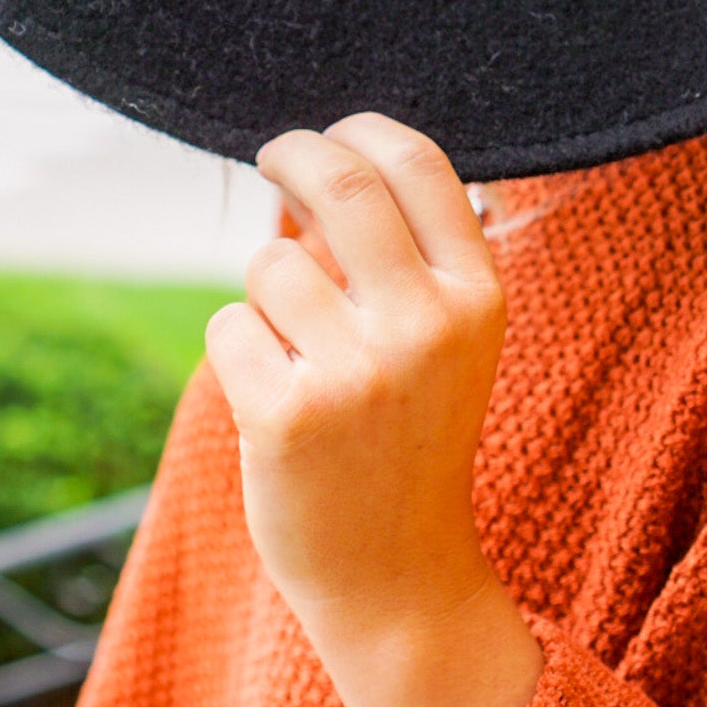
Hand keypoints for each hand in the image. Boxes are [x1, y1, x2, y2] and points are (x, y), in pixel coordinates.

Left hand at [206, 112, 507, 643]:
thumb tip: (306, 167)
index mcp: (478, 298)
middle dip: (292, 152)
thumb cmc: (408, 436)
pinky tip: (274, 400)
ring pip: (270, 263)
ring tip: (297, 355)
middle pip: (341, 180)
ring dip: (264, 294)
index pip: (419, 164)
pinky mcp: (288, 416)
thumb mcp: (441, 339)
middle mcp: (428, 326)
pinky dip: (238, 352)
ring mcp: (359, 372)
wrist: (398, 576)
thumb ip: (396, 255)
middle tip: (272, 156)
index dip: (359, 130)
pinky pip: (229, 326)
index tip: (327, 134)